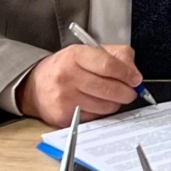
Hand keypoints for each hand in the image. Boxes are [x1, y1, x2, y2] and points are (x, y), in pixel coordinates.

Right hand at [17, 44, 141, 126]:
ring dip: (114, 104)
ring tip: (110, 97)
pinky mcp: (63, 116)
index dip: (127, 74)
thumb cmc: (67, 68)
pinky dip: (100, 113)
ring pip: (105, 106)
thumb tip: (134, 73)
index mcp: (76, 55)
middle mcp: (67, 76)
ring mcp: (64, 98)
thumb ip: (116, 56)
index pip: (108, 65)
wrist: (35, 86)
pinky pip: (94, 118)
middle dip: (127, 92)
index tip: (135, 79)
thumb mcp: (89, 52)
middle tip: (130, 92)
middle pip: (110, 89)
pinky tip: (95, 105)